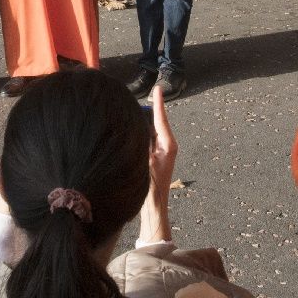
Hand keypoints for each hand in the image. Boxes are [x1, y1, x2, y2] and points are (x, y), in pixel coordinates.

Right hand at [139, 84, 175, 243]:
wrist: (154, 209)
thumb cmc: (151, 189)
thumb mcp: (147, 164)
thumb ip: (145, 145)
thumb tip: (139, 126)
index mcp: (168, 145)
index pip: (161, 119)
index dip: (158, 103)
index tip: (157, 88)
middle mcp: (166, 146)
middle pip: (155, 122)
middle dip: (148, 111)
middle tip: (133, 100)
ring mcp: (160, 152)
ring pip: (150, 131)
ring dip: (142, 122)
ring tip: (129, 111)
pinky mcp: (153, 158)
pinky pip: (147, 140)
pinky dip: (140, 132)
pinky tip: (129, 129)